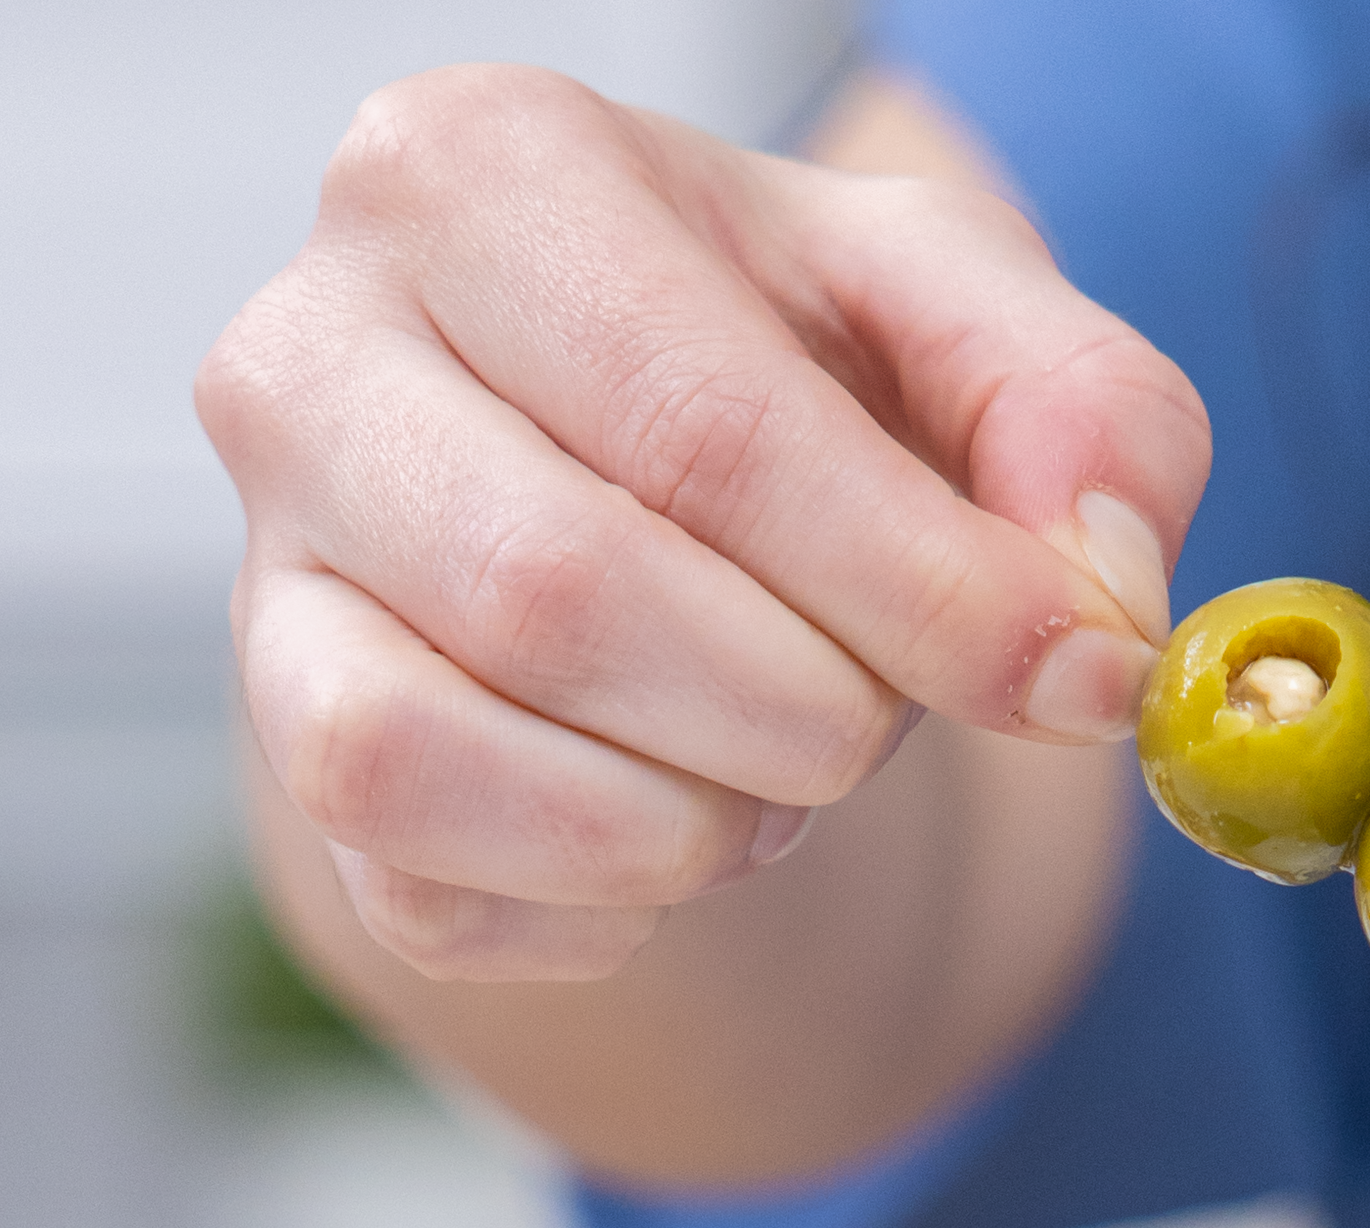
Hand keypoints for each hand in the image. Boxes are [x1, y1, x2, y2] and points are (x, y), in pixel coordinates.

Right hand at [197, 65, 1207, 983]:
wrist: (641, 496)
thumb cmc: (794, 382)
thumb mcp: (962, 329)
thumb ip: (1086, 416)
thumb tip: (1096, 598)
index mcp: (481, 175)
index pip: (702, 426)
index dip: (919, 592)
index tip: (1070, 678)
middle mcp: (313, 352)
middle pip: (563, 596)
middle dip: (796, 715)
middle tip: (877, 716)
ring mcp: (273, 566)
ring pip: (435, 758)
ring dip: (685, 824)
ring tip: (770, 769)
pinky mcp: (293, 754)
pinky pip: (426, 895)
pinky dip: (602, 910)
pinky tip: (674, 830)